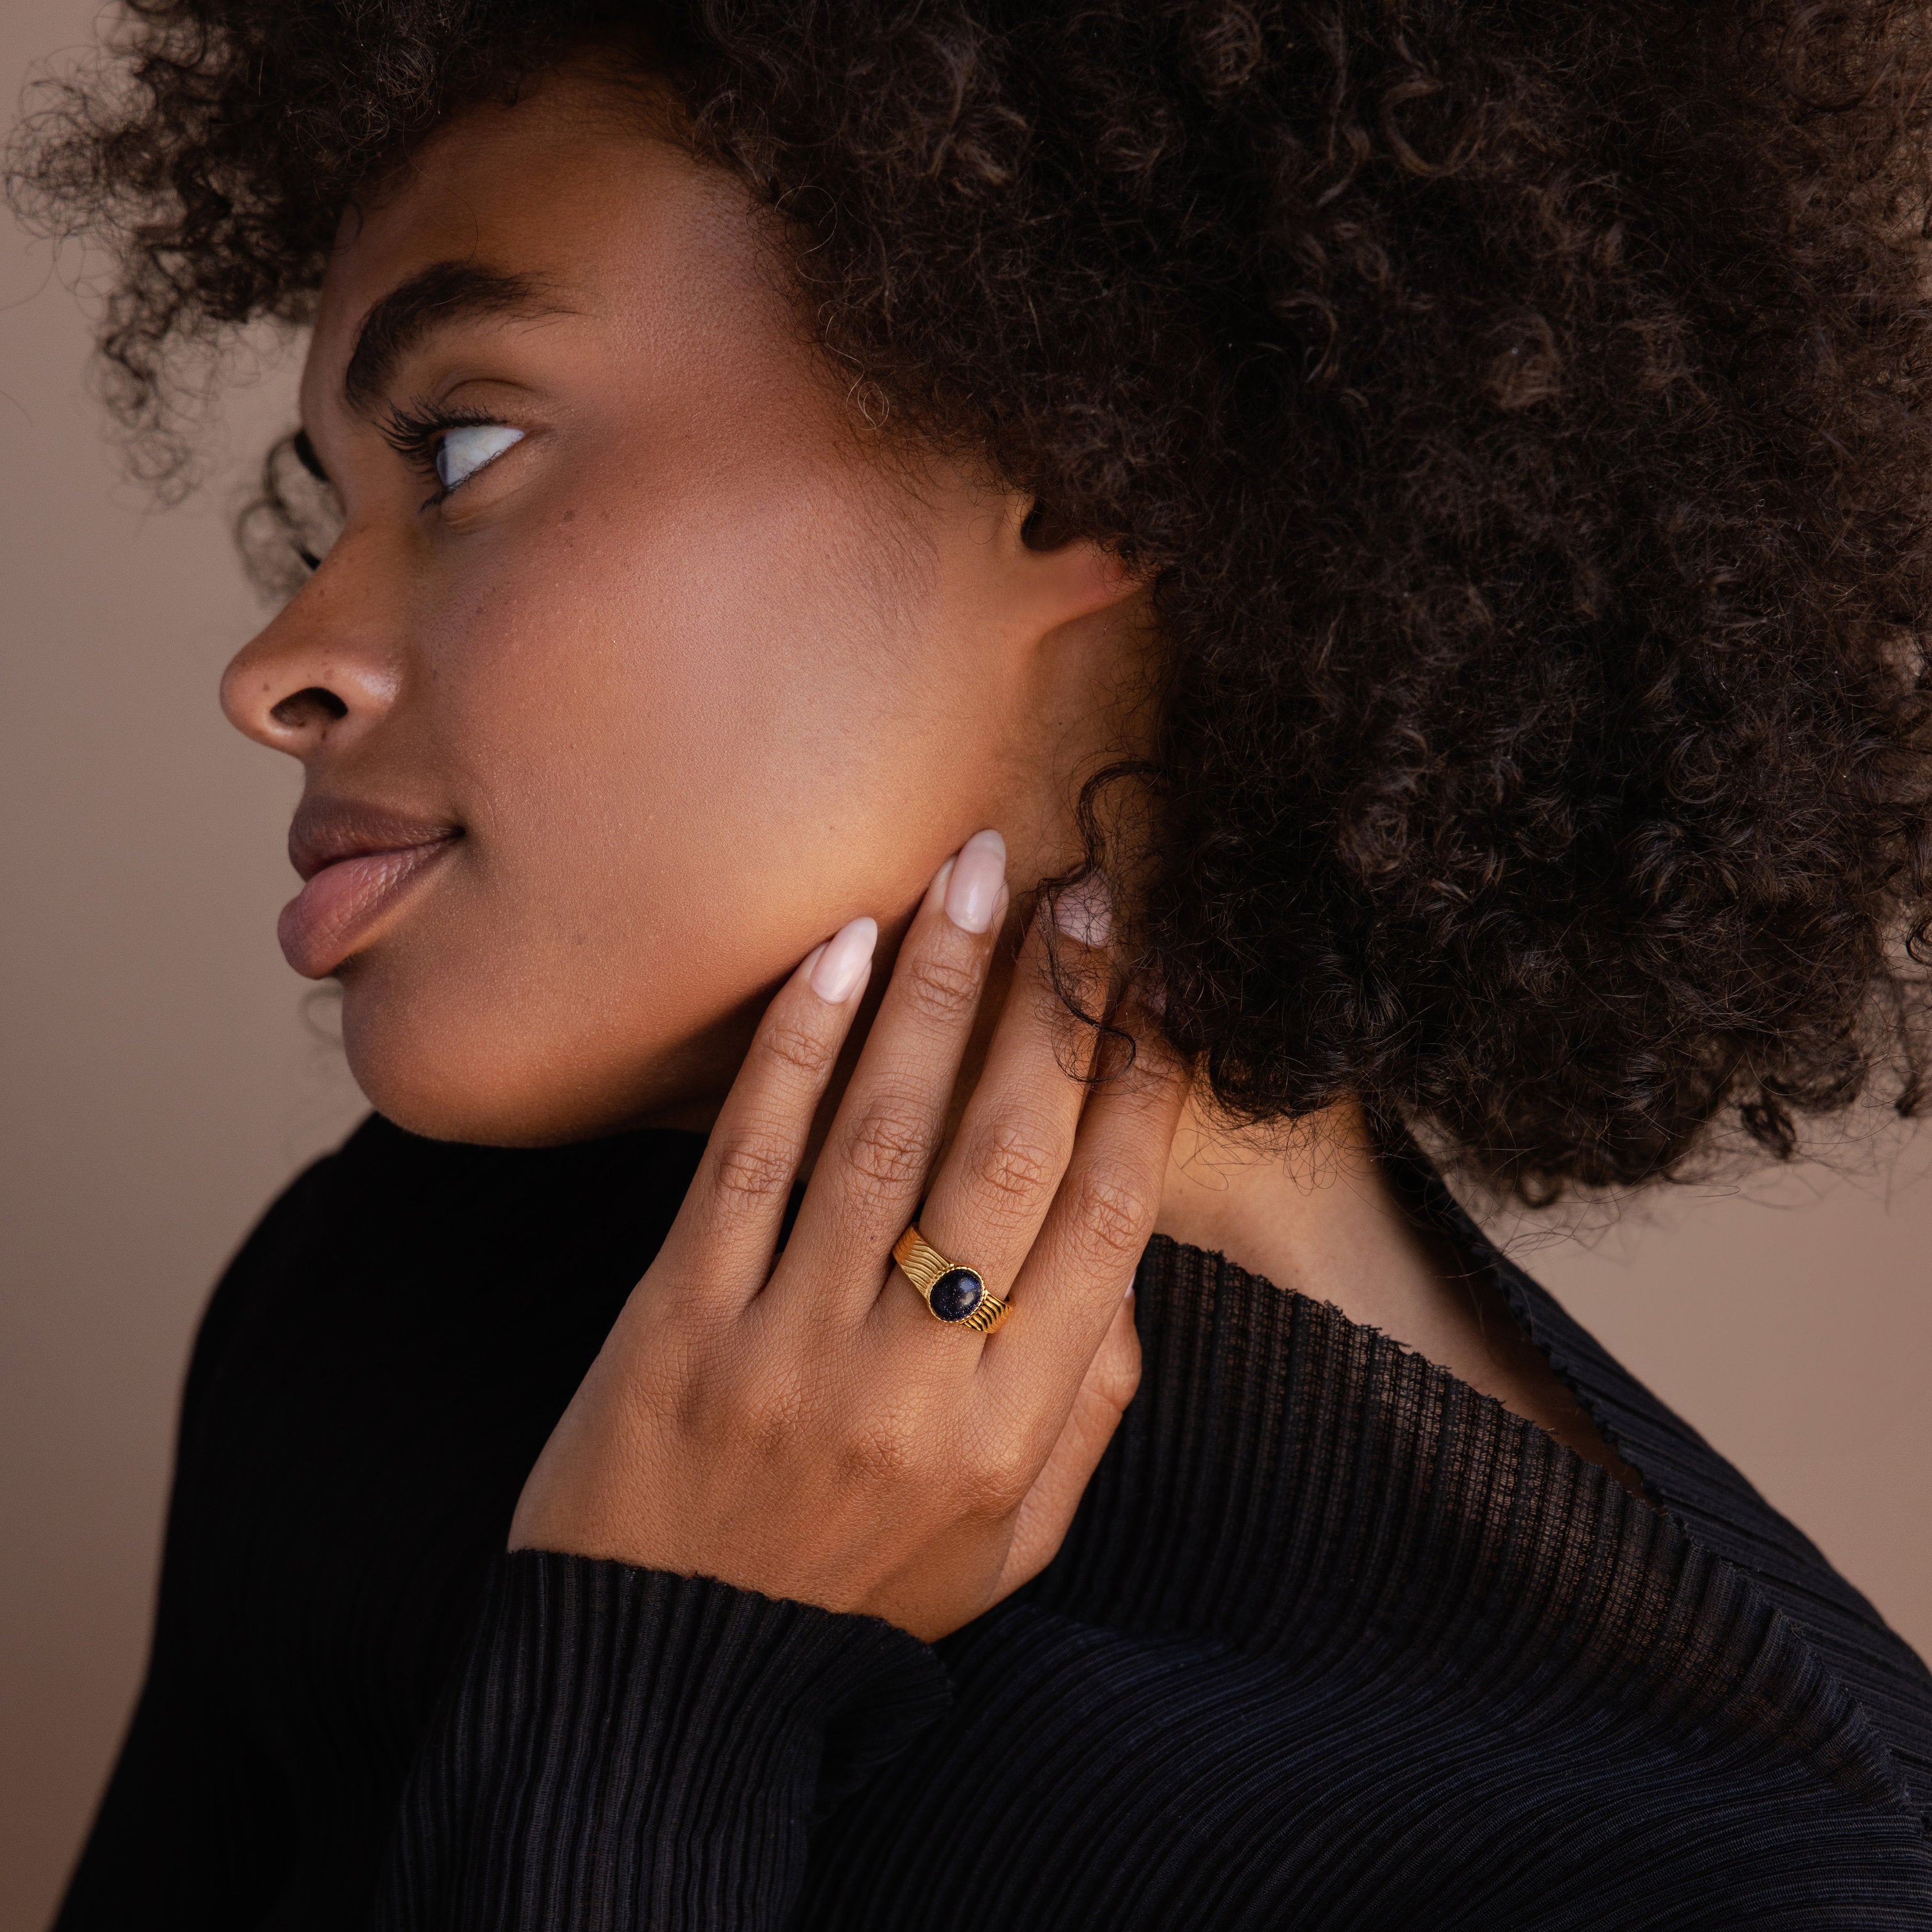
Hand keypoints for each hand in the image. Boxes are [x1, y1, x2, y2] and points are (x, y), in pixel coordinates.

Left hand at [508, 831, 1188, 1641]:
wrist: (658, 1692)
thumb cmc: (851, 1600)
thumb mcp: (1009, 1545)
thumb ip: (1084, 1408)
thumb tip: (1126, 1263)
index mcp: (1012, 1433)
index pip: (1105, 1223)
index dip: (1143, 1089)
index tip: (1162, 984)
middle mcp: (917, 1382)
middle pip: (1009, 1154)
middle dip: (1058, 1006)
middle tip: (1085, 893)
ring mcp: (792, 1348)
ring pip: (884, 1133)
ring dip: (938, 989)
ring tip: (974, 877)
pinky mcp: (678, 1325)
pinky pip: (746, 1163)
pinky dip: (794, 1050)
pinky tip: (837, 952)